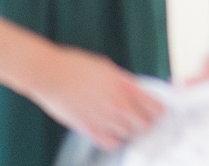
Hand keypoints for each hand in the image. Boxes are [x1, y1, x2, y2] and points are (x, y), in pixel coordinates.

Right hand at [29, 45, 164, 150]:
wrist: (50, 74)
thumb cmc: (76, 66)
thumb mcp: (108, 67)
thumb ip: (123, 81)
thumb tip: (135, 90)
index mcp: (125, 86)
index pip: (154, 106)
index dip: (159, 110)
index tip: (159, 110)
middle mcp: (117, 104)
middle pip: (144, 124)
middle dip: (146, 122)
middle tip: (142, 119)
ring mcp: (103, 118)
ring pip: (129, 134)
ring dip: (130, 131)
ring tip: (125, 125)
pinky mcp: (87, 129)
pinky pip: (109, 143)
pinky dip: (114, 141)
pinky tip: (111, 133)